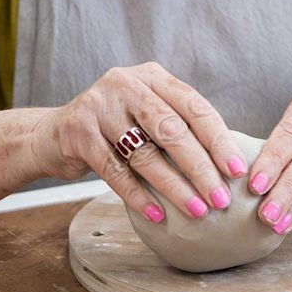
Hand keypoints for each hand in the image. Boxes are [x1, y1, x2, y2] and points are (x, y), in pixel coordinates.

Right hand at [34, 62, 246, 222]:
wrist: (53, 134)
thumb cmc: (114, 129)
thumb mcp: (145, 114)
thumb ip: (178, 125)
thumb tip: (230, 164)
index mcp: (152, 77)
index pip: (194, 107)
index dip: (219, 140)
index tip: (238, 170)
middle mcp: (126, 84)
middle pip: (172, 129)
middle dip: (201, 167)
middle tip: (221, 198)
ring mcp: (99, 106)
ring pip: (145, 153)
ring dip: (175, 186)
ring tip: (197, 210)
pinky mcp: (78, 133)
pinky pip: (115, 171)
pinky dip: (139, 195)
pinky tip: (158, 214)